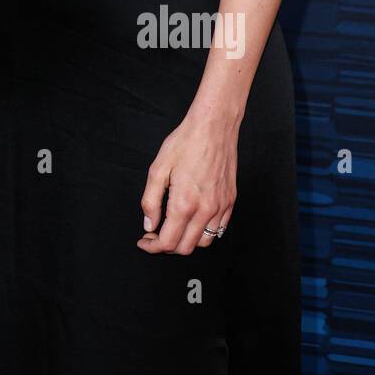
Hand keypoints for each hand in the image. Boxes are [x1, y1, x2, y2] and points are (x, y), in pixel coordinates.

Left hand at [137, 112, 237, 254]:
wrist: (214, 127)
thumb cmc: (185, 143)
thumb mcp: (158, 168)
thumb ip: (151, 201)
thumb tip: (149, 224)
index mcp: (184, 203)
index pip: (168, 242)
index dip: (152, 246)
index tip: (144, 241)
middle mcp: (205, 210)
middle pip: (185, 247)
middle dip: (166, 246)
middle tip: (154, 234)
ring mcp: (221, 207)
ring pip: (203, 242)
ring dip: (186, 241)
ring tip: (173, 228)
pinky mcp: (230, 201)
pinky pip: (218, 230)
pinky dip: (203, 233)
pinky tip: (192, 221)